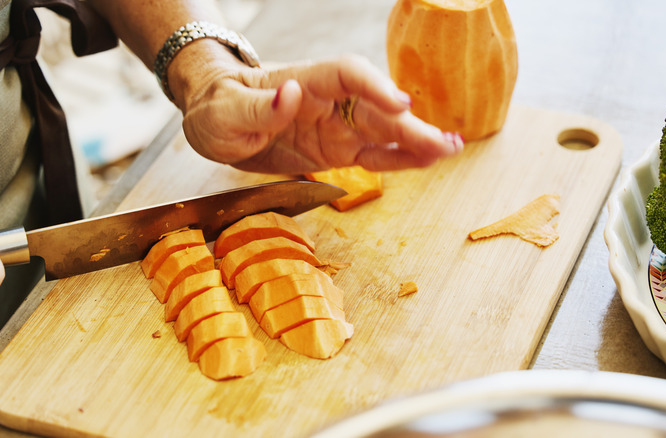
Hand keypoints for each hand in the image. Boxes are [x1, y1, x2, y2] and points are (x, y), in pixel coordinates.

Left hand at [180, 53, 463, 173]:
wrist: (215, 123)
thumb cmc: (216, 107)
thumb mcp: (225, 111)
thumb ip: (259, 106)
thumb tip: (292, 93)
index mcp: (304, 82)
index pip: (348, 75)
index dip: (376, 87)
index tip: (400, 106)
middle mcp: (327, 101)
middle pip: (376, 107)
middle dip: (411, 125)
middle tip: (445, 144)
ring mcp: (334, 126)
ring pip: (383, 132)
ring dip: (416, 141)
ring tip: (450, 150)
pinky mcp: (334, 150)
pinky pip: (372, 154)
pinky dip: (399, 159)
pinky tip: (426, 161)